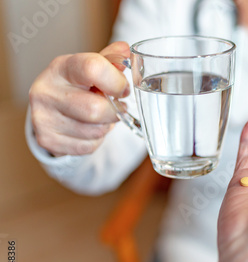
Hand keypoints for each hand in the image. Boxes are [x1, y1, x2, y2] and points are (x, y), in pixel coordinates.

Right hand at [29, 42, 129, 156]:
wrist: (51, 110)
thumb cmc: (76, 86)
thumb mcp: (90, 69)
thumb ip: (110, 60)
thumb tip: (125, 50)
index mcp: (60, 67)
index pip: (93, 69)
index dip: (116, 82)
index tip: (122, 89)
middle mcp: (46, 91)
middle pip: (95, 109)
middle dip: (113, 111)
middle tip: (114, 107)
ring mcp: (43, 117)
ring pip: (95, 131)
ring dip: (106, 126)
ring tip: (98, 117)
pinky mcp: (48, 140)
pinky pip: (88, 146)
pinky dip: (96, 140)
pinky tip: (88, 129)